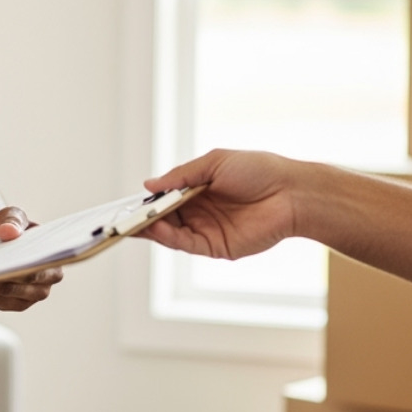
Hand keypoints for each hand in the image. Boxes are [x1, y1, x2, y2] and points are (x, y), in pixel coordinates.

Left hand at [0, 206, 62, 310]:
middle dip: (8, 277)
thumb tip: (9, 232)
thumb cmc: (7, 225)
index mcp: (54, 260)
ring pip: (10, 296)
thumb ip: (12, 220)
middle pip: (28, 286)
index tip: (15, 259)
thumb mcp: (10, 215)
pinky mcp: (12, 304)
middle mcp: (46, 284)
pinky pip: (0, 301)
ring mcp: (30, 297)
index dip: (32, 264)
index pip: (45, 266)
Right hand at [138, 150, 300, 259]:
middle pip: (163, 218)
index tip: (124, 203)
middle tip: (119, 218)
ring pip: (171, 233)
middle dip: (141, 218)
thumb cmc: (258, 170)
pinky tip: (156, 228)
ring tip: (133, 222)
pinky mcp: (217, 247)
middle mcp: (199, 212)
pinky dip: (169, 237)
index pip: (164, 198)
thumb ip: (180, 176)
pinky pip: (187, 244)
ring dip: (151, 229)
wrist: (291, 192)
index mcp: (197, 190)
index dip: (145, 201)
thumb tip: (149, 185)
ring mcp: (207, 230)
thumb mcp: (214, 163)